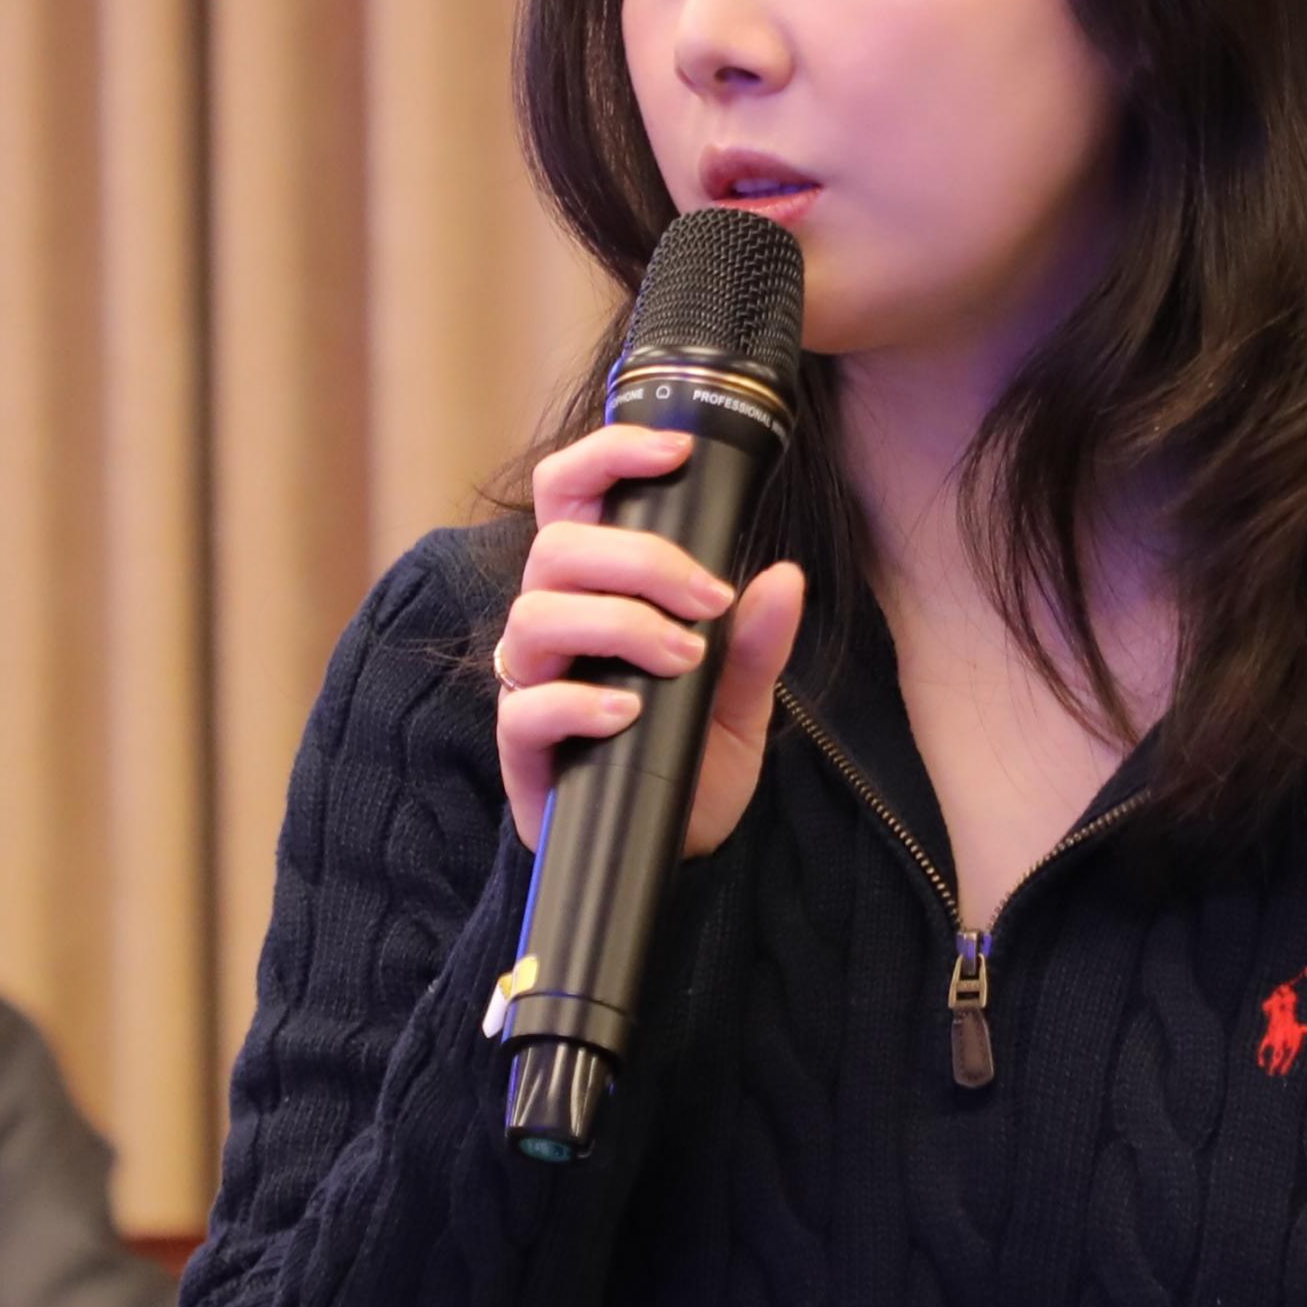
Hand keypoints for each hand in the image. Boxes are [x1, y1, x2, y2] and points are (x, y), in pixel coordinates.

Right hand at [494, 419, 807, 854]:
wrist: (673, 856)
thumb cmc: (691, 764)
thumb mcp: (740, 702)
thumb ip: (755, 643)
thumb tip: (785, 579)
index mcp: (596, 590)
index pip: (572, 495)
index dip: (609, 455)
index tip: (676, 450)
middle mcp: (553, 626)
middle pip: (557, 549)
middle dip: (639, 561)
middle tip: (706, 602)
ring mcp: (530, 683)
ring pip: (534, 616)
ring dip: (617, 625)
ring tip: (682, 659)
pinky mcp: (521, 747)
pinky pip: (527, 706)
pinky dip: (580, 701)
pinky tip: (629, 714)